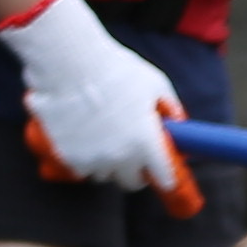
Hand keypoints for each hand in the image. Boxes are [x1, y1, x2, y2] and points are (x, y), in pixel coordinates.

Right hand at [0, 0, 181, 194]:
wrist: (70, 64)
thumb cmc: (117, 70)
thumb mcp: (155, 84)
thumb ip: (171, 107)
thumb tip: (179, 122)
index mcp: (147, 142)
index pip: (164, 176)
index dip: (165, 177)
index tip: (163, 177)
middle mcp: (122, 156)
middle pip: (131, 182)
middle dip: (134, 173)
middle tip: (132, 160)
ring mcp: (93, 158)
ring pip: (104, 175)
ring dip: (107, 165)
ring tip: (104, 143)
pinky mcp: (67, 156)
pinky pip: (80, 169)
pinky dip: (83, 160)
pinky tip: (84, 143)